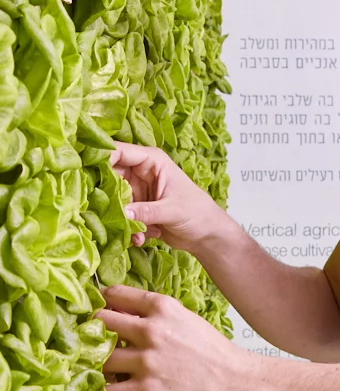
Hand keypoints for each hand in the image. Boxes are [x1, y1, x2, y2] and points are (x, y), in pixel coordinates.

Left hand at [96, 285, 253, 390]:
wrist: (239, 385)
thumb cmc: (216, 355)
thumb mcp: (187, 322)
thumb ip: (157, 317)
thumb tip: (126, 318)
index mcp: (162, 307)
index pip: (114, 295)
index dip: (100, 304)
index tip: (94, 315)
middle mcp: (152, 329)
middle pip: (99, 321)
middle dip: (89, 333)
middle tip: (86, 345)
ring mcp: (148, 360)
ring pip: (99, 358)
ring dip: (92, 367)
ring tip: (93, 373)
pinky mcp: (147, 390)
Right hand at [109, 142, 224, 252]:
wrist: (206, 234)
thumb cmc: (197, 213)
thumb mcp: (173, 210)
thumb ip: (148, 211)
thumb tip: (124, 213)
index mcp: (151, 160)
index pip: (118, 152)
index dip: (99, 159)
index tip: (82, 173)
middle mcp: (140, 172)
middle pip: (109, 176)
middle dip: (105, 196)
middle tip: (101, 212)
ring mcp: (136, 190)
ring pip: (112, 199)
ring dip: (119, 217)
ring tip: (133, 233)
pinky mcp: (135, 207)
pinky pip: (120, 214)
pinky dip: (127, 228)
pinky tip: (141, 239)